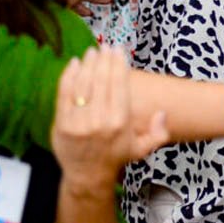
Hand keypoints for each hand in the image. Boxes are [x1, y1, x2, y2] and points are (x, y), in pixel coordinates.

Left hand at [52, 47, 168, 189]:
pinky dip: (69, 76)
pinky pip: (64, 94)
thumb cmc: (116, 157)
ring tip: (91, 51)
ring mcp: (78, 121)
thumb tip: (161, 112)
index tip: (118, 50)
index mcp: (120, 122)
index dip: (118, 64)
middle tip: (106, 46)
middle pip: (101, 81)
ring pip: (83, 84)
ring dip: (87, 64)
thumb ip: (158, 132)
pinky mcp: (62, 123)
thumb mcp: (143, 148)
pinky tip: (74, 64)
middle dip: (104, 60)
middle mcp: (99, 120)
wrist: (88, 175)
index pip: (119, 85)